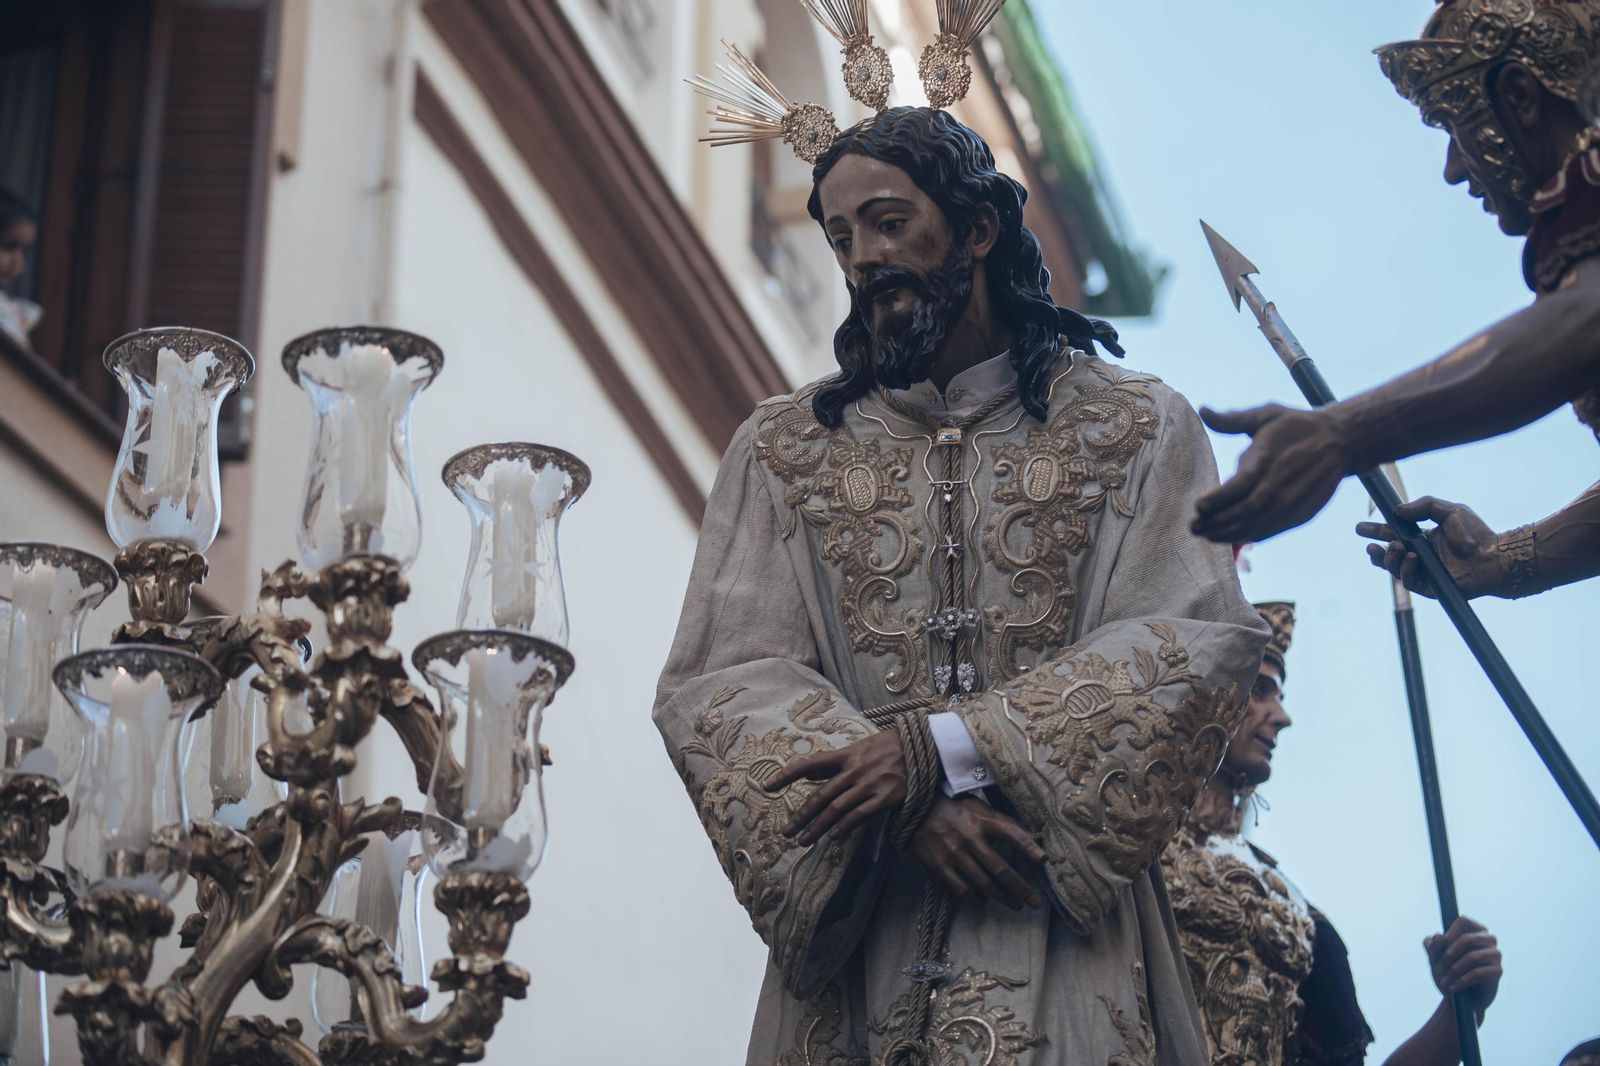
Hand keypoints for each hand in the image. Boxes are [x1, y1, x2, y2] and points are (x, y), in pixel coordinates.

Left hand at [767, 731, 906, 846]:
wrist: (925, 746)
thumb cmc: (890, 747)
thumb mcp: (860, 748)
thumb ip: (834, 763)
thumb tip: (809, 773)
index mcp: (846, 755)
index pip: (810, 764)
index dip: (787, 774)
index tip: (767, 786)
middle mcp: (855, 769)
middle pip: (821, 796)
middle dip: (801, 816)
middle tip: (786, 832)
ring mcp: (870, 784)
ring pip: (837, 809)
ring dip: (818, 827)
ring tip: (804, 841)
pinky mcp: (886, 797)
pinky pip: (860, 815)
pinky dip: (845, 827)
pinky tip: (834, 838)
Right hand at [909, 796, 1045, 910]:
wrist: (916, 810)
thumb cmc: (955, 809)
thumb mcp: (980, 808)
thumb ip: (1006, 823)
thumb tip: (1036, 838)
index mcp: (982, 820)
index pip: (1010, 833)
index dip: (1027, 847)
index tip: (1044, 861)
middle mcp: (970, 838)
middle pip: (1001, 869)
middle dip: (1021, 889)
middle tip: (1035, 902)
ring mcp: (954, 854)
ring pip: (984, 884)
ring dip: (1004, 898)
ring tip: (1016, 905)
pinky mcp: (939, 866)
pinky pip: (962, 890)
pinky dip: (976, 899)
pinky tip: (985, 901)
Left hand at [1191, 404, 1352, 542]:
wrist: (1341, 441)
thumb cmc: (1297, 426)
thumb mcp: (1266, 415)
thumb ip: (1233, 420)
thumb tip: (1203, 410)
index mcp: (1268, 460)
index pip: (1238, 487)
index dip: (1217, 499)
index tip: (1198, 505)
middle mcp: (1279, 486)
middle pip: (1244, 511)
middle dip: (1216, 522)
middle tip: (1193, 527)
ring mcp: (1291, 503)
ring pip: (1256, 526)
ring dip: (1229, 534)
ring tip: (1207, 535)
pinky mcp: (1300, 514)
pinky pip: (1271, 530)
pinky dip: (1250, 536)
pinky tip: (1232, 538)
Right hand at [1355, 497, 1501, 598]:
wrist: (1494, 557)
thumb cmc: (1477, 533)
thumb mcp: (1450, 510)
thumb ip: (1424, 506)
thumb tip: (1398, 511)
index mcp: (1424, 538)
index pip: (1393, 534)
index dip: (1376, 531)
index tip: (1360, 527)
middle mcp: (1421, 556)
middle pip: (1389, 555)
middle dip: (1376, 551)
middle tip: (1369, 546)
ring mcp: (1425, 572)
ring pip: (1395, 569)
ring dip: (1390, 559)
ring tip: (1395, 548)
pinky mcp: (1430, 587)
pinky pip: (1408, 581)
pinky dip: (1406, 569)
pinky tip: (1412, 558)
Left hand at [1424, 917, 1501, 1019]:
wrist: (1459, 999)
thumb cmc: (1447, 972)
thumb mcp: (1434, 957)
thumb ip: (1432, 945)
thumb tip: (1439, 936)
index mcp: (1474, 929)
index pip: (1462, 921)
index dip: (1448, 935)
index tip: (1436, 951)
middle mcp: (1488, 939)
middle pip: (1467, 939)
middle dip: (1447, 956)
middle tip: (1436, 970)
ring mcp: (1495, 955)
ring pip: (1472, 957)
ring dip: (1453, 970)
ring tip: (1443, 982)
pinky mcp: (1497, 971)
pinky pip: (1478, 973)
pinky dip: (1461, 981)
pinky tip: (1452, 989)